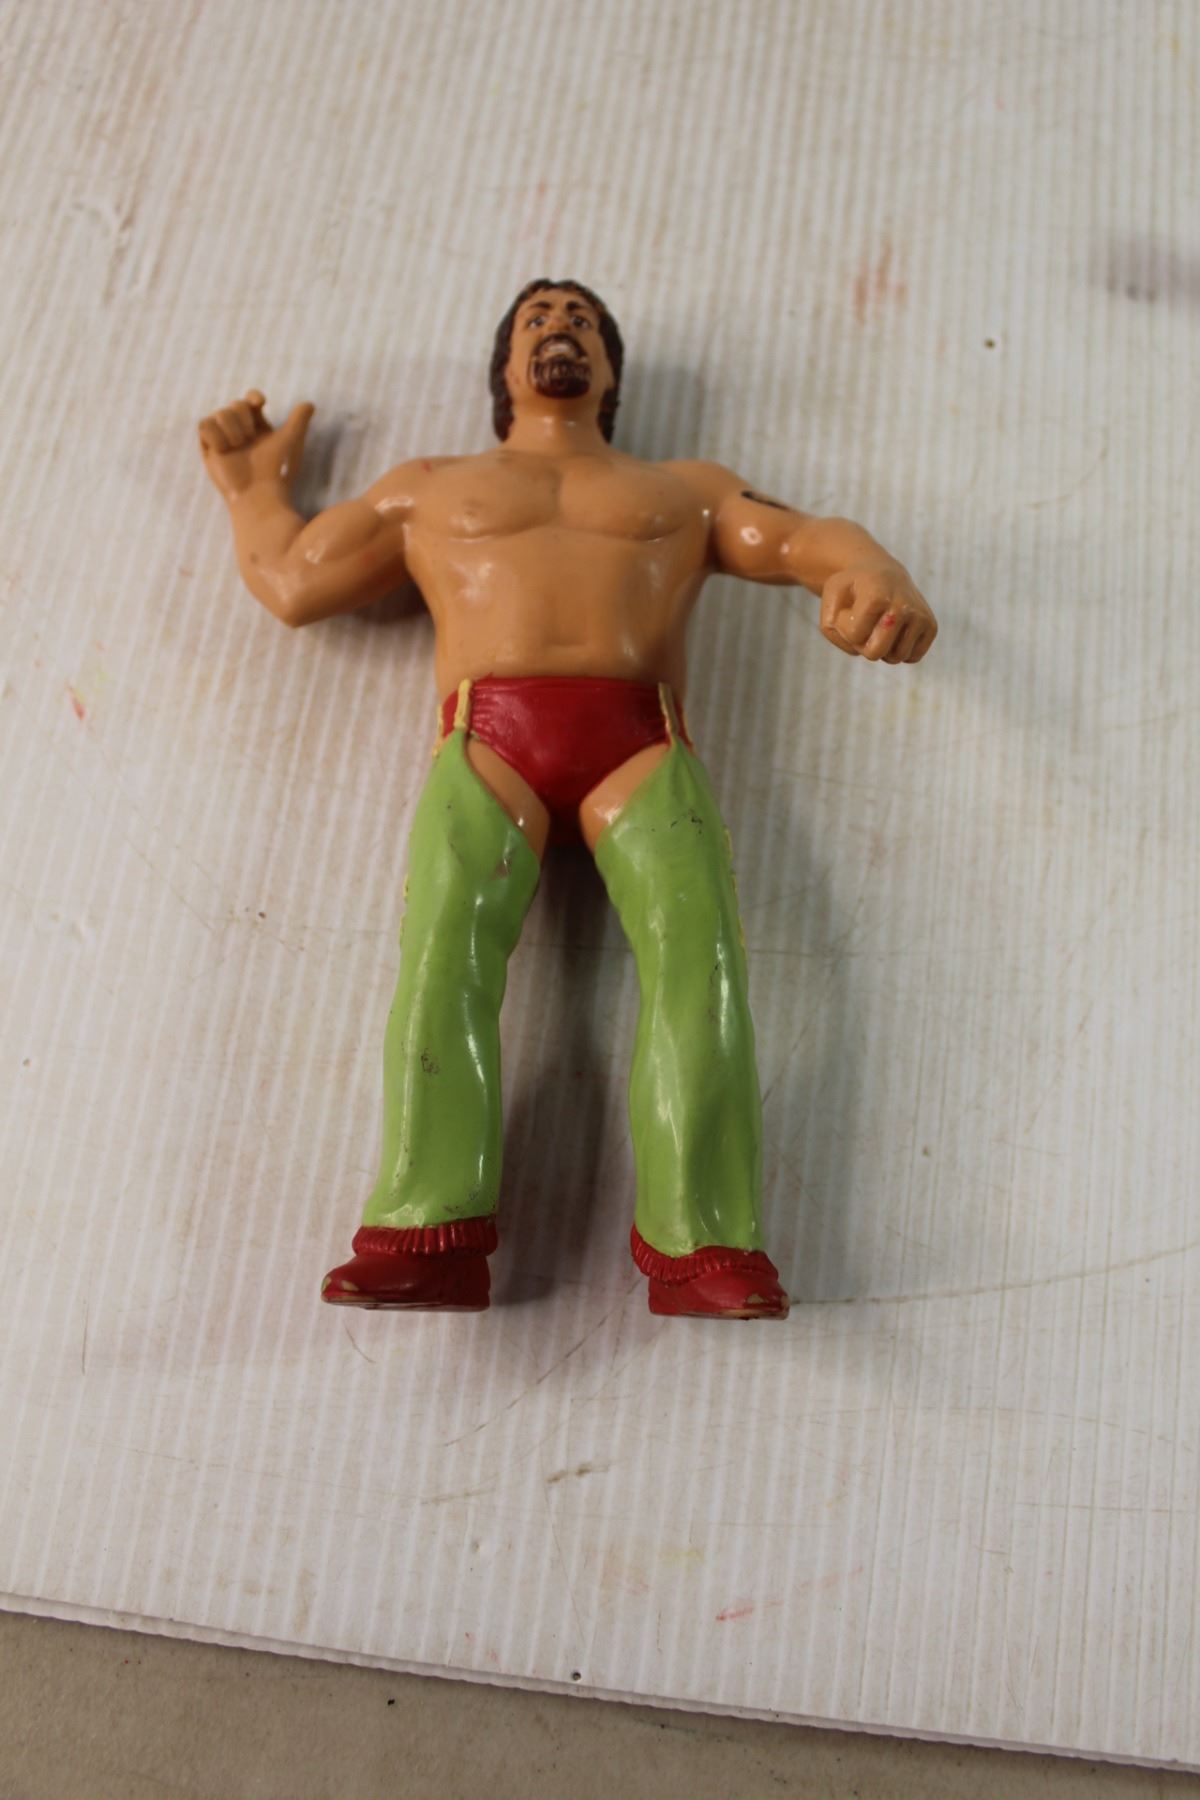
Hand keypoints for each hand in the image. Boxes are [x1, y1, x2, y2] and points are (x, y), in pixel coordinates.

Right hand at [197, 390, 313, 500]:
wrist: (259, 494)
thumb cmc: (278, 471)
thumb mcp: (290, 441)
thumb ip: (299, 420)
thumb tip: (310, 404)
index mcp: (258, 427)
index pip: (250, 400)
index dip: (253, 396)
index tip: (261, 403)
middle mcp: (240, 431)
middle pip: (235, 404)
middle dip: (244, 419)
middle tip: (249, 440)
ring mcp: (223, 439)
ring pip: (220, 413)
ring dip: (232, 429)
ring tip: (238, 448)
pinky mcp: (209, 449)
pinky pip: (204, 424)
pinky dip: (215, 435)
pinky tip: (225, 450)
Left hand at [820, 565, 936, 663]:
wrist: (885, 573)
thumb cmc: (854, 589)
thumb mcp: (831, 598)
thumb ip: (830, 627)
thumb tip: (862, 647)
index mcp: (877, 595)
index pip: (854, 635)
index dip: (845, 629)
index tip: (851, 611)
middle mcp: (903, 605)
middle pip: (875, 653)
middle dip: (863, 645)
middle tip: (865, 626)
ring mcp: (920, 616)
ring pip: (896, 658)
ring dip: (882, 648)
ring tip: (880, 626)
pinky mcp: (931, 626)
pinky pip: (912, 657)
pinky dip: (900, 650)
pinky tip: (895, 631)